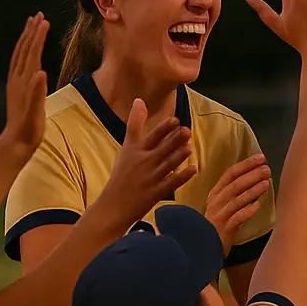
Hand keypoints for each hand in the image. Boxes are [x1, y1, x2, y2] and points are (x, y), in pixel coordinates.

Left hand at [1, 14, 49, 153]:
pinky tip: (27, 48)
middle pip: (24, 49)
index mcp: (24, 81)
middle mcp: (18, 78)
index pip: (31, 53)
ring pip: (20, 53)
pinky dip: (23, 50)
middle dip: (31, 31)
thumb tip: (41, 72)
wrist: (15, 141)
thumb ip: (37, 93)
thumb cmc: (29, 129)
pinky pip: (19, 62)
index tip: (44, 20)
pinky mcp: (16, 86)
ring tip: (32, 24)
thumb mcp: (35, 113)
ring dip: (26, 37)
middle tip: (38, 15)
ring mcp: (15, 81)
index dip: (37, 36)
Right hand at [97, 99, 196, 226]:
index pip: (151, 137)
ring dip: (178, 157)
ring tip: (188, 148)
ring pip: (167, 165)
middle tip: (186, 131)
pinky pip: (171, 183)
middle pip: (160, 149)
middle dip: (173, 141)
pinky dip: (182, 176)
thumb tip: (139, 100)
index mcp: (136, 150)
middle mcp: (143, 162)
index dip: (163, 129)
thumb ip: (135, 124)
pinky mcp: (156, 193)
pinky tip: (193, 169)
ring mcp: (150, 178)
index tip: (174, 120)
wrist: (113, 204)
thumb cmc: (122, 174)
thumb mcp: (127, 147)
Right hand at [203, 154, 271, 253]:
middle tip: (267, 169)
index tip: (260, 158)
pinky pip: (237, 218)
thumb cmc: (217, 223)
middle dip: (251, 175)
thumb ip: (235, 191)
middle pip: (235, 184)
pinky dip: (247, 211)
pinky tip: (258, 205)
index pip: (231, 173)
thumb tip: (255, 176)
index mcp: (216, 192)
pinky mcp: (224, 229)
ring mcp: (220, 215)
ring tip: (266, 183)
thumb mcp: (222, 204)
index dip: (246, 164)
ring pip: (237, 199)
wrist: (205, 246)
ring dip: (252, 190)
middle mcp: (216, 201)